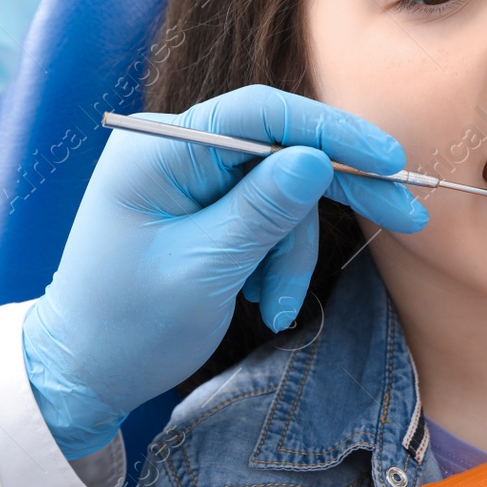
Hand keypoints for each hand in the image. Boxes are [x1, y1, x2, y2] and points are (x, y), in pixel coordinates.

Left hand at [22, 85, 428, 458]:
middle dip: (338, 190)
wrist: (81, 373)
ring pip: (283, 192)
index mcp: (160, 150)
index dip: (332, 130)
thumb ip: (261, 211)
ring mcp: (192, 178)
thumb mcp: (202, 271)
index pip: (262, 112)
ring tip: (276, 306)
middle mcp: (176, 150)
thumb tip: (316, 159)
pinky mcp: (206, 207)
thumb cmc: (126, 325)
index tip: (387, 162)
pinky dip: (276, 259)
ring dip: (292, 252)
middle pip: (282, 147)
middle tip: (404, 216)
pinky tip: (263, 300)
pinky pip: (267, 218)